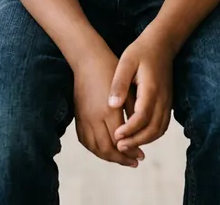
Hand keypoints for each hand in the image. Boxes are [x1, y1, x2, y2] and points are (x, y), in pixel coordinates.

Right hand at [73, 44, 144, 166]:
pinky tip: (105, 150)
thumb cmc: (111, 69)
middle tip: (134, 162)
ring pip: (95, 148)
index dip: (131, 151)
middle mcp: (94, 118)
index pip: (120, 140)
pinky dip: (95, 149)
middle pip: (107, 149)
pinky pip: (85, 141)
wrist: (88, 59)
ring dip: (109, 157)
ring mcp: (84, 118)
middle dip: (121, 159)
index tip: (141, 155)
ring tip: (122, 159)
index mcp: (108, 110)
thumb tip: (140, 134)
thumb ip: (132, 112)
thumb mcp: (127, 88)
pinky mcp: (78, 117)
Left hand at [108, 33, 173, 152]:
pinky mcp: (167, 102)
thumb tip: (112, 105)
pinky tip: (137, 135)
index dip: (130, 130)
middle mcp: (162, 98)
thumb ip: (119, 83)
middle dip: (136, 141)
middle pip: (153, 129)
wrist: (162, 43)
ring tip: (126, 144)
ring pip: (159, 130)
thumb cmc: (141, 51)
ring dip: (144, 140)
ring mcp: (167, 101)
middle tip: (118, 147)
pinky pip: (162, 125)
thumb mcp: (126, 62)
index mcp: (151, 89)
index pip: (142, 117)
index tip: (116, 136)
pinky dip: (151, 134)